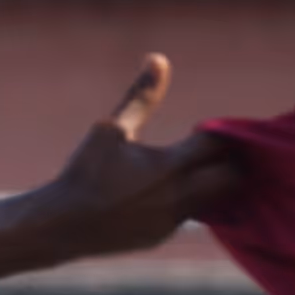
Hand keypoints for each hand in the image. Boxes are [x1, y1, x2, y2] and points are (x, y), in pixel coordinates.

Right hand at [50, 55, 236, 252]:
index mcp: (169, 166)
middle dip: (229, 162)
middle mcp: (178, 196)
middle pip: (231, 178)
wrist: (62, 224)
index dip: (220, 133)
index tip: (211, 129)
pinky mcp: (162, 236)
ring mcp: (172, 220)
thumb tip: (159, 58)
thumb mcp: (111, 129)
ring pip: (215, 201)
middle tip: (215, 151)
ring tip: (200, 169)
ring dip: (212, 184)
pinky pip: (189, 217)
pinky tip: (172, 192)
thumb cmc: (84, 171)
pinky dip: (189, 202)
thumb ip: (142, 97)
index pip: (216, 144)